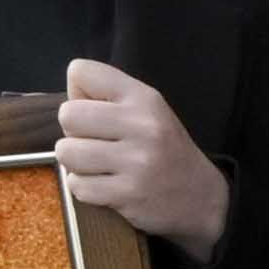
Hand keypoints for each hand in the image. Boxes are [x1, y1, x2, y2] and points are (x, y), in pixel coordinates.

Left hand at [54, 57, 229, 254]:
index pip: (80, 71)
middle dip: (74, 132)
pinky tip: (107, 187)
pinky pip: (77, 185)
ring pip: (67, 152)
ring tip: (100, 166)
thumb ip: (106, 95)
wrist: (201, 197)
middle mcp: (143, 125)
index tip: (99, 112)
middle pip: (68, 114)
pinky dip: (85, 189)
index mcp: (144, 98)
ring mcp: (137, 161)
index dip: (79, 94)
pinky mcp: (128, 194)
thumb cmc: (162, 148)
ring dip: (76, 163)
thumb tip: (68, 98)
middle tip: (97, 144)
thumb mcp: (146, 110)